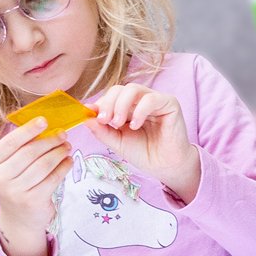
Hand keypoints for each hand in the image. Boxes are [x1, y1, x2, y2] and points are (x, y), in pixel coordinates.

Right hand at [0, 118, 71, 255]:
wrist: (20, 217)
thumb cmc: (18, 183)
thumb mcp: (11, 166)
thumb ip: (22, 148)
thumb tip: (45, 125)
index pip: (10, 142)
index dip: (28, 130)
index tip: (44, 121)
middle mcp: (0, 177)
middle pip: (29, 152)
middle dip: (50, 141)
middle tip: (63, 135)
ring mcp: (16, 191)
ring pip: (43, 165)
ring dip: (59, 153)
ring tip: (67, 147)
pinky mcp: (33, 200)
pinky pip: (53, 178)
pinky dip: (64, 167)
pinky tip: (69, 161)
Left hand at [87, 83, 199, 201]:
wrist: (164, 166)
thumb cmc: (143, 153)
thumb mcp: (116, 142)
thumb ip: (101, 130)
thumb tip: (85, 117)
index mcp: (128, 107)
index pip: (111, 96)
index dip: (100, 103)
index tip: (92, 117)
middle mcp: (141, 101)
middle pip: (120, 89)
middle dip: (108, 103)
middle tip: (105, 121)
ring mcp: (155, 100)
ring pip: (133, 89)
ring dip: (121, 105)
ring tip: (118, 123)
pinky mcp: (170, 104)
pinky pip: (151, 99)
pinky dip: (139, 111)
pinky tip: (136, 125)